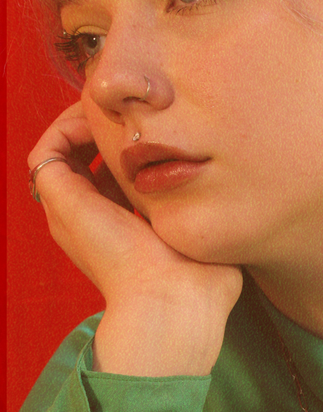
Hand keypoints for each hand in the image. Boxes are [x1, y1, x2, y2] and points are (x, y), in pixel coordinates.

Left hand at [28, 102, 242, 374]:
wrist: (174, 300)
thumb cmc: (120, 258)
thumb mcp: (69, 207)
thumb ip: (52, 165)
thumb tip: (67, 133)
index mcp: (76, 208)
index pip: (65, 149)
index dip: (77, 121)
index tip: (102, 111)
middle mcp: (107, 210)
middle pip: (100, 153)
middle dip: (113, 128)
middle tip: (134, 113)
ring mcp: (143, 216)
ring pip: (135, 164)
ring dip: (143, 144)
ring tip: (158, 129)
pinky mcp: (173, 221)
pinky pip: (167, 179)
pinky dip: (169, 161)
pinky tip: (179, 153)